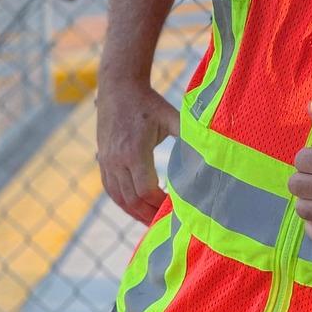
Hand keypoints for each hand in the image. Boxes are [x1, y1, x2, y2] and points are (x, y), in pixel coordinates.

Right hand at [97, 80, 179, 223]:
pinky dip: (123, 202)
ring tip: (151, 222)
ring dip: (135, 213)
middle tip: (166, 224)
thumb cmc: (149, 103)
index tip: (175, 208)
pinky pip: (110, 189)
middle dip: (149, 214)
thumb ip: (188, 136)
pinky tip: (135, 208)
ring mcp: (107, 161)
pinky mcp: (102, 160)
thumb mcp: (172, 117)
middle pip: (132, 199)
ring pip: (119, 198)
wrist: (119, 87)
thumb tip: (209, 152)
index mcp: (135, 152)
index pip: (146, 190)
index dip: (160, 203)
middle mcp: (117, 160)